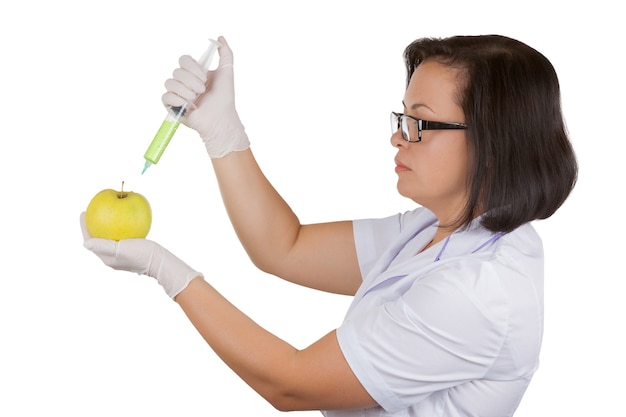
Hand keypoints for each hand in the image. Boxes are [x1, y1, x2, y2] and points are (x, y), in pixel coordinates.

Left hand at [80, 213, 201, 298]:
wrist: (160, 261)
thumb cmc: (141, 255)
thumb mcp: (120, 250)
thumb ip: (103, 246)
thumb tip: (85, 242)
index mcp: (106, 258)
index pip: (90, 241)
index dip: (84, 227)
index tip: (83, 213)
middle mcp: (111, 257)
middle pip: (97, 239)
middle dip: (93, 225)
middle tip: (92, 211)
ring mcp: (121, 254)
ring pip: (109, 237)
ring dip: (104, 226)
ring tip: (105, 213)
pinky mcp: (130, 250)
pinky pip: (121, 236)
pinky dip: (119, 227)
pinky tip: (124, 218)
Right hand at [162, 36, 249, 158]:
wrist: (221, 119)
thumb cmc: (225, 99)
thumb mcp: (227, 72)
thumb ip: (225, 54)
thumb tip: (220, 38)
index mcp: (195, 73)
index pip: (184, 60)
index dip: (192, 67)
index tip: (204, 77)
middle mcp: (185, 82)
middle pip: (177, 71)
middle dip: (191, 80)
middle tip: (202, 90)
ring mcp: (178, 94)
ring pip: (170, 82)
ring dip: (185, 90)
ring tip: (195, 98)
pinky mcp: (172, 106)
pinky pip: (165, 96)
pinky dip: (176, 98)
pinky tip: (187, 104)